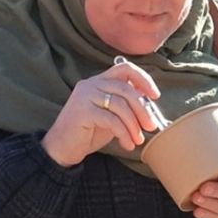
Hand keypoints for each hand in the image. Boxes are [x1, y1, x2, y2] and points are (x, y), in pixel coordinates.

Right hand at [41, 61, 161, 166]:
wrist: (62, 148)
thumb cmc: (88, 132)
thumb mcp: (111, 115)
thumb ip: (125, 105)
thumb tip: (149, 103)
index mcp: (98, 81)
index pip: (125, 69)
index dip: (143, 79)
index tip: (155, 96)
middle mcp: (90, 84)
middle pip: (126, 89)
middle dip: (143, 109)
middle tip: (150, 127)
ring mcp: (85, 96)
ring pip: (121, 105)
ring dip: (134, 125)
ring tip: (138, 140)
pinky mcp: (82, 111)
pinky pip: (112, 120)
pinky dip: (124, 133)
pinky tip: (127, 144)